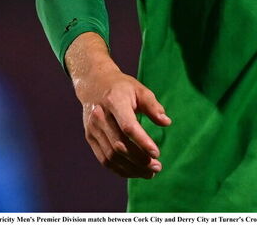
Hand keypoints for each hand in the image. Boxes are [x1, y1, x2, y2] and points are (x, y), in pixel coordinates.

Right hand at [66, 32, 171, 178]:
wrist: (94, 85)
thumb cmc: (122, 87)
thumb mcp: (140, 90)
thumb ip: (153, 106)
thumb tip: (166, 122)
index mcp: (114, 101)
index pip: (127, 126)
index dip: (142, 142)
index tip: (157, 153)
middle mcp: (100, 116)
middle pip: (119, 145)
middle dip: (139, 159)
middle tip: (157, 167)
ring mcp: (92, 129)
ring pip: (111, 156)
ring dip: (131, 168)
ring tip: (149, 172)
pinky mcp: (90, 138)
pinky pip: (104, 159)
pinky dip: (120, 169)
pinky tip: (134, 171)